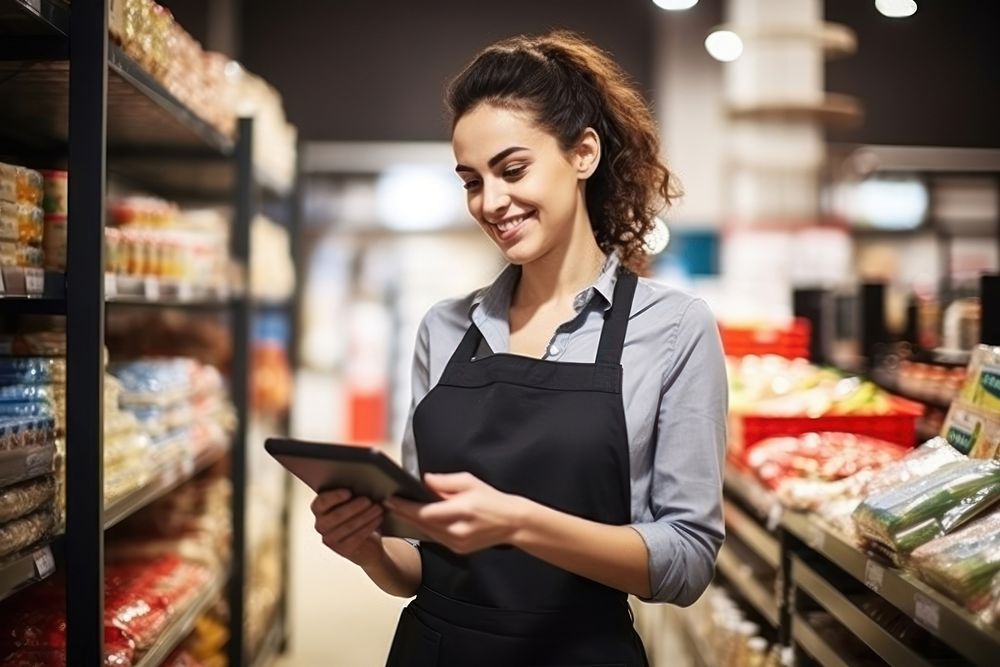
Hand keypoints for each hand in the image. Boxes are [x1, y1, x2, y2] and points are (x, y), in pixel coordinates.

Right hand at [311, 488, 384, 567]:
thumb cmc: (358, 514)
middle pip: (336, 515)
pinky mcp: (342, 550)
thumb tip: (361, 484)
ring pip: (348, 526)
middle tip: (368, 500)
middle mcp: (320, 525)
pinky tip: (379, 519)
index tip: (349, 492)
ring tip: (378, 508)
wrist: (367, 542)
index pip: (321, 502)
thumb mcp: (352, 502)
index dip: (334, 497)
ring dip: (365, 516)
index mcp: (319, 509)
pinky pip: (356, 537)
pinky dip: (369, 526)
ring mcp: (330, 540)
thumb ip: (351, 494)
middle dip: (354, 507)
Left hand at [385, 472, 528, 554]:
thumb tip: (423, 481)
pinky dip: (425, 529)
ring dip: (411, 522)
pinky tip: (416, 520)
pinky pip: (435, 538)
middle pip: (422, 524)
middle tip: (387, 504)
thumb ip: (444, 482)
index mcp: (462, 510)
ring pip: (427, 533)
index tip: (391, 499)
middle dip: (403, 514)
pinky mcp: (458, 550)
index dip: (405, 507)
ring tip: (397, 511)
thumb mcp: (469, 481)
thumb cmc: (491, 499)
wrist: (512, 522)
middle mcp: (458, 531)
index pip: (425, 511)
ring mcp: (458, 543)